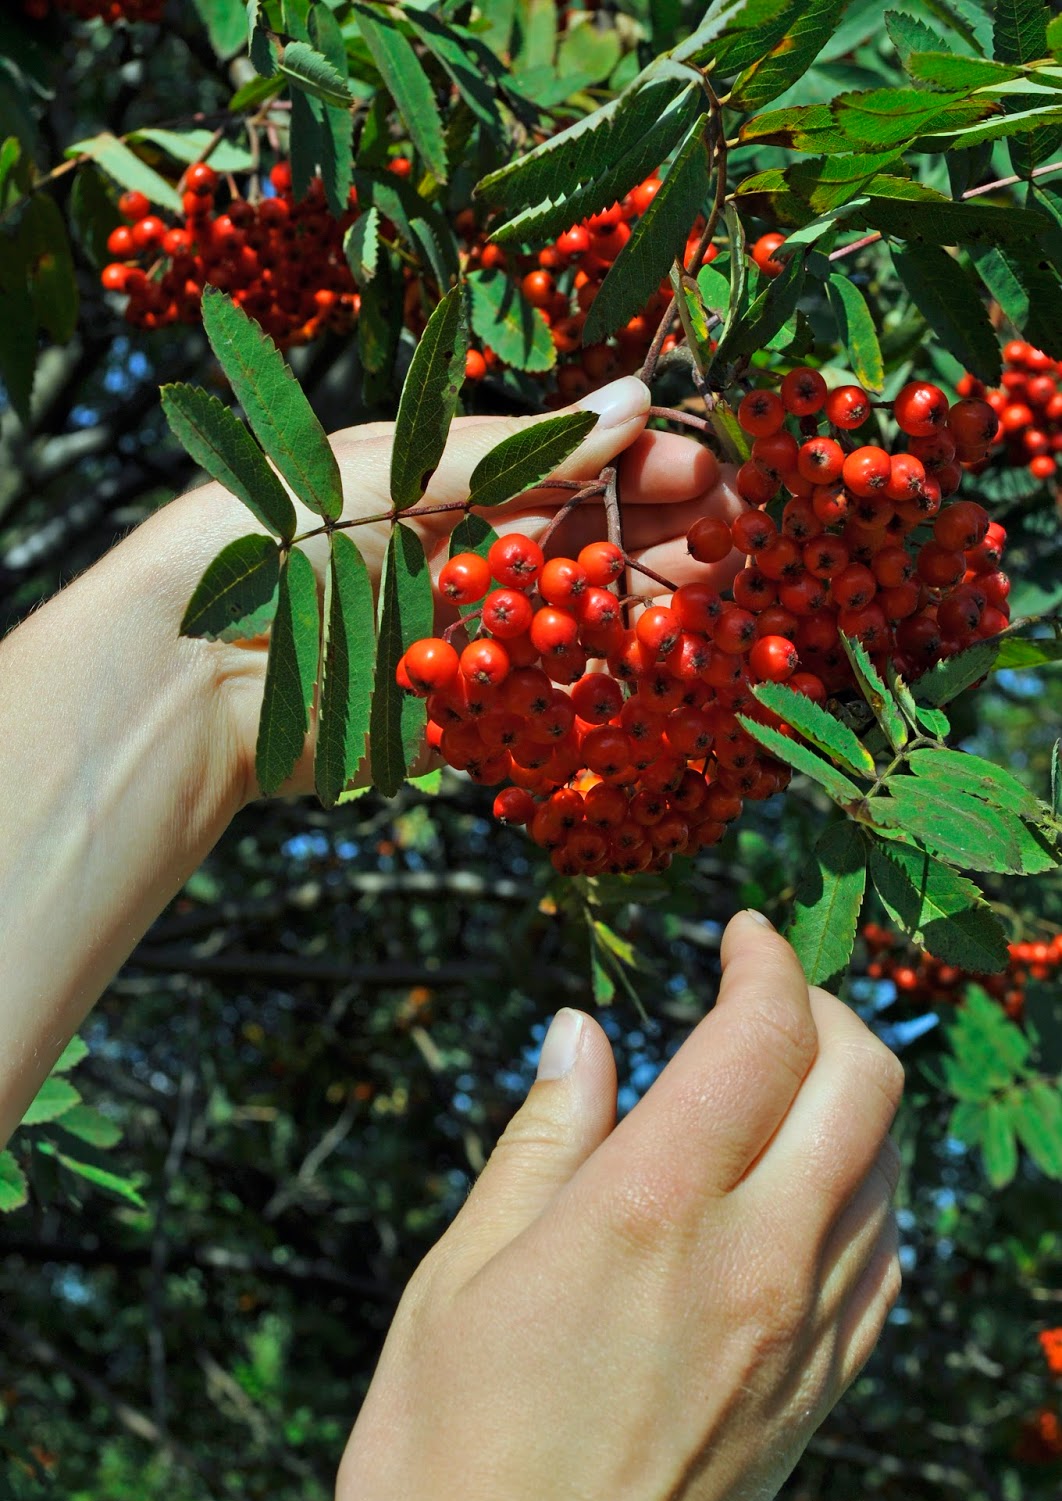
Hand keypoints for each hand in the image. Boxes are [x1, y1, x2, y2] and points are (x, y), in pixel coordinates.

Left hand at [158, 375, 745, 802]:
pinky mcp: (464, 713)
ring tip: (722, 590)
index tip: (707, 472)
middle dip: (664, 535)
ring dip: (653, 605)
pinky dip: (608, 685)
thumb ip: (512, 451)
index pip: (568, 466)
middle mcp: (466, 556)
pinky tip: (667, 669)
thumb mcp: (390, 471)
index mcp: (446, 482)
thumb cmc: (271, 541)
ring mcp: (471, 636)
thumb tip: (636, 401)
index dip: (640, 469)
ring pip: (582, 617)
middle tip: (740, 534)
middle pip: (588, 541)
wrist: (190, 676)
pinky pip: (551, 697)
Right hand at [335, 912, 902, 1500]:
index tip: (740, 933)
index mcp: (646, 1214)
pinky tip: (805, 1188)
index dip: (763, 961)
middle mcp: (750, 1261)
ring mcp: (801, 1336)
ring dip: (855, 1093)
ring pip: (889, 1163)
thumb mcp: (456, 1287)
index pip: (760, 1037)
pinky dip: (866, 1186)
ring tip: (783, 1080)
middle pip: (863, 1082)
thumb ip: (538, 1145)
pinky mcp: (818, 1398)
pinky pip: (885, 1256)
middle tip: (765, 996)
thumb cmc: (448, 1470)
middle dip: (829, 1008)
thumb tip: (584, 1035)